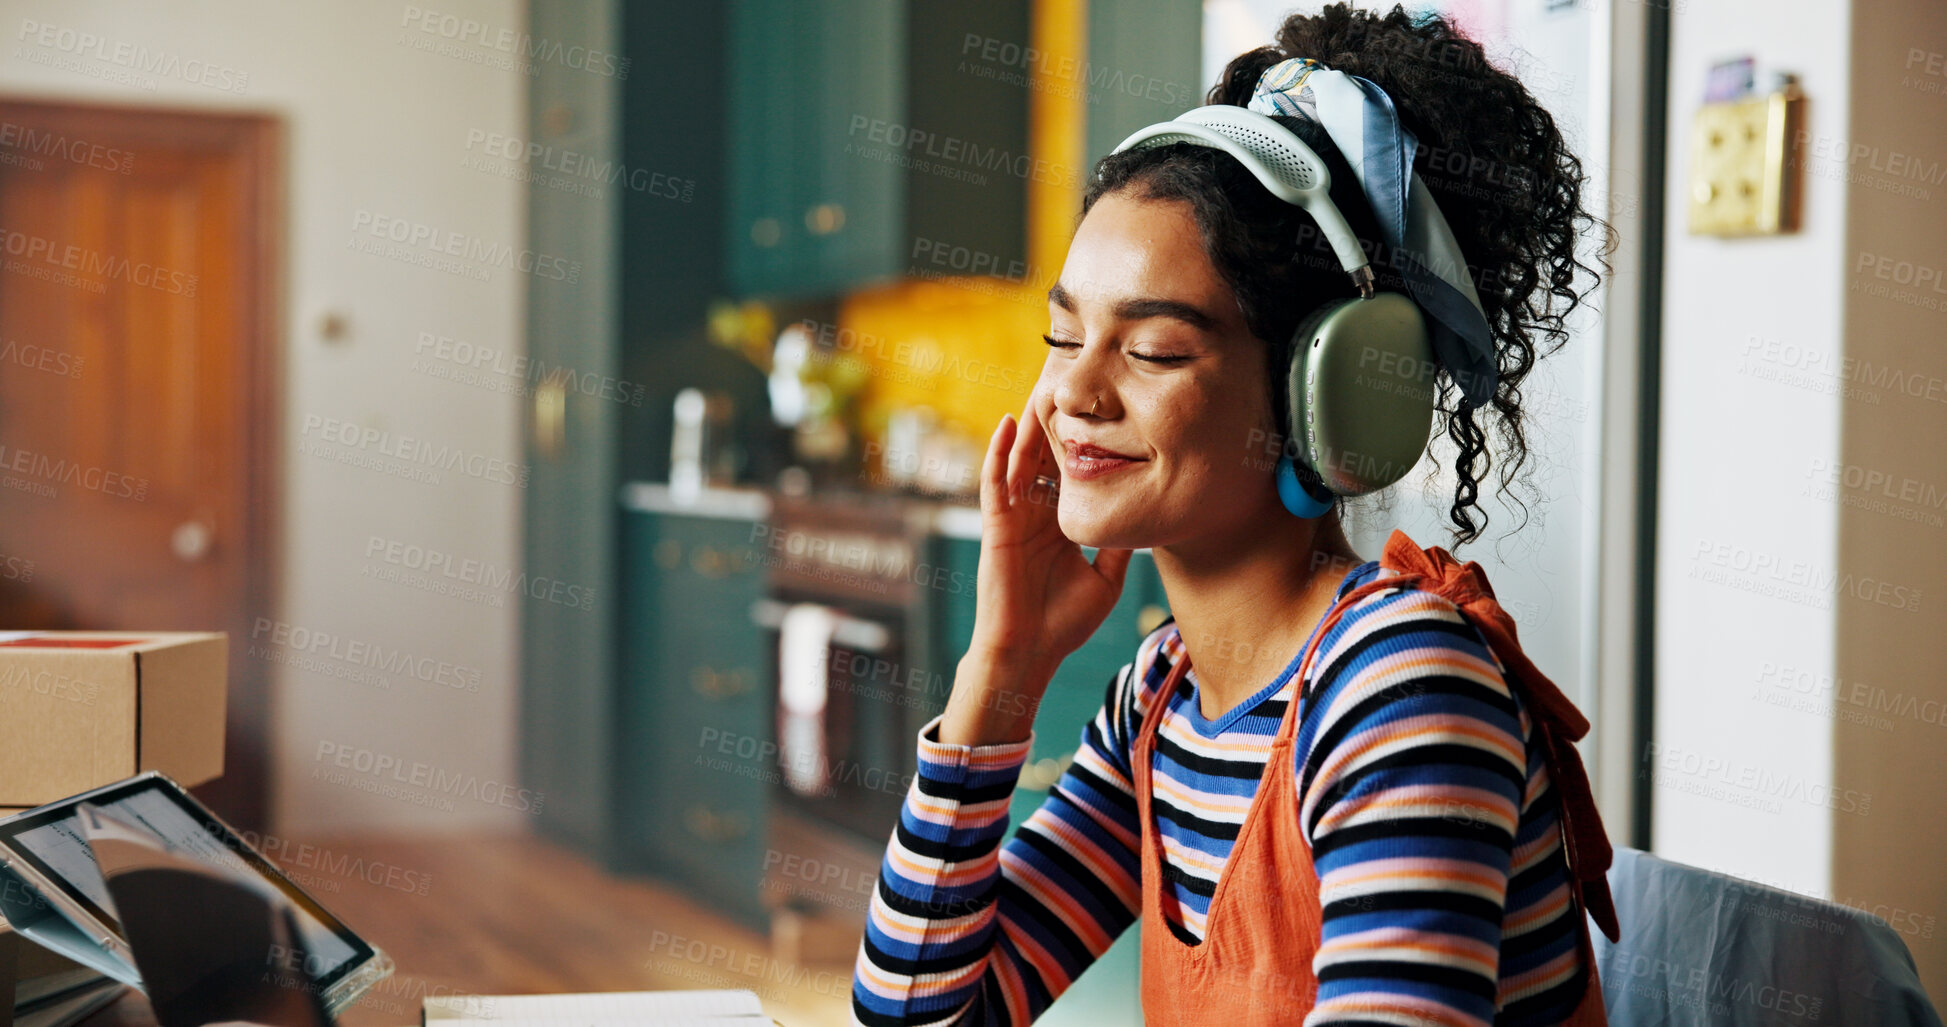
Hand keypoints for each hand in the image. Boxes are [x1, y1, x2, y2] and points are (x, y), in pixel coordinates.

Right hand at [967, 389, 1134, 676]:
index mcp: (1060, 524)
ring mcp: (1014, 518)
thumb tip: (1147, 519)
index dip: (1084, 443)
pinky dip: (1000, 452)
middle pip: (1046, 458)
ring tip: (1042, 389)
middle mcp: (1036, 515)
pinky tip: (1009, 424)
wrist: (1029, 653)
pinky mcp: (996, 526)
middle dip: (1057, 424)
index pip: (1072, 473)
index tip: (1103, 411)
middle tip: (1072, 384)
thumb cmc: (1062, 623)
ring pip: (1020, 461)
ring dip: (1029, 426)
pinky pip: (995, 482)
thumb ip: (1119, 545)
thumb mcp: (1107, 579)